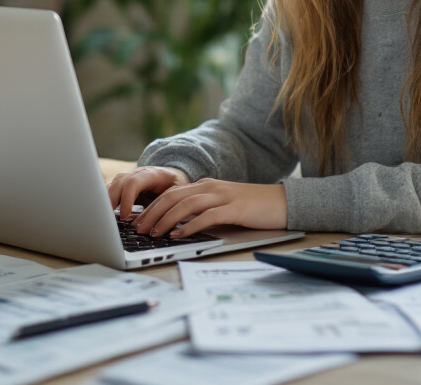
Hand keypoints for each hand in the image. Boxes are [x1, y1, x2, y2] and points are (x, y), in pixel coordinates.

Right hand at [107, 166, 189, 219]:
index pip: (133, 183)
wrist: (172, 175)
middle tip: (110, 220)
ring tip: (105, 218)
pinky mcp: (122, 183)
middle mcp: (137, 173)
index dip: (126, 199)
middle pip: (119, 183)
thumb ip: (167, 204)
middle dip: (111, 201)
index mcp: (152, 174)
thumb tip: (160, 223)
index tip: (125, 216)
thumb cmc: (176, 186)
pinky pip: (110, 189)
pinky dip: (106, 201)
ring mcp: (128, 176)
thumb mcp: (176, 193)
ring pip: (112, 185)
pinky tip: (106, 214)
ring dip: (106, 201)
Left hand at [132, 179, 286, 238]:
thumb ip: (202, 210)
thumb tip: (177, 225)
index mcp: (205, 186)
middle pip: (172, 197)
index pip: (170, 193)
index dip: (151, 207)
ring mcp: (223, 196)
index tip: (137, 221)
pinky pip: (206, 216)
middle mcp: (211, 187)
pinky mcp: (234, 208)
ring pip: (185, 204)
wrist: (283, 202)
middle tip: (138, 229)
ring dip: (165, 220)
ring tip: (153, 234)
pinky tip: (178, 235)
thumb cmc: (252, 207)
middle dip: (151, 213)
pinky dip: (189, 226)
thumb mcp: (222, 205)